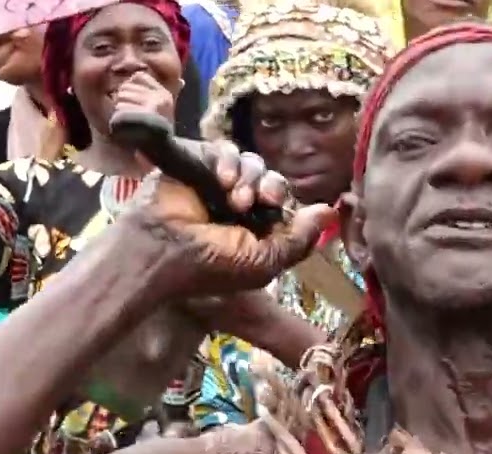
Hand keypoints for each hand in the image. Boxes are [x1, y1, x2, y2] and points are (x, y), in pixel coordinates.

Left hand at [114, 71, 176, 125]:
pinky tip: (125, 123)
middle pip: (127, 86)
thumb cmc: (160, 128)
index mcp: (164, 93)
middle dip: (123, 97)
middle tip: (129, 111)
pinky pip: (120, 108)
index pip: (139, 77)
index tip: (134, 98)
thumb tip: (166, 79)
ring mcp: (150, 106)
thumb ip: (156, 91)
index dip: (132, 86)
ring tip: (128, 118)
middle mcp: (159, 98)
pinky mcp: (140, 116)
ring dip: (120, 107)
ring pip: (121, 96)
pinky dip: (118, 115)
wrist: (163, 150)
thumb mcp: (164, 107)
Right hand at [127, 140, 334, 298]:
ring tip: (235, 199)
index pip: (286, 205)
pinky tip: (224, 179)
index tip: (277, 210)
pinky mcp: (197, 161)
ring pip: (253, 162)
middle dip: (271, 188)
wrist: (160, 252)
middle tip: (260, 201)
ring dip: (251, 177)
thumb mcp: (265, 262)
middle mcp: (240, 203)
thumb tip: (331, 211)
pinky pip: (225, 148)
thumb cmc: (210, 266)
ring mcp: (218, 181)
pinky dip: (230, 161)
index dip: (287, 204)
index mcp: (258, 227)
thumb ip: (300, 239)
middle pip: (272, 179)